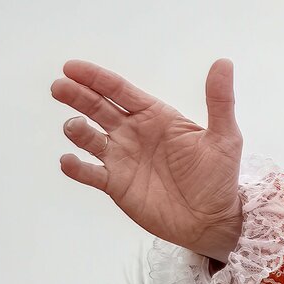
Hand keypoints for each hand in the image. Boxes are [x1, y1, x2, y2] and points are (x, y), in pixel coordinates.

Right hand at [51, 59, 245, 259]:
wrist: (212, 220)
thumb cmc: (220, 177)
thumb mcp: (225, 136)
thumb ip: (220, 100)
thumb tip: (224, 62)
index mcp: (156, 116)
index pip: (120, 91)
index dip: (96, 78)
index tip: (71, 67)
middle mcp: (134, 133)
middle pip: (98, 108)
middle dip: (77, 95)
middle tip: (59, 87)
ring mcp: (122, 158)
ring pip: (89, 137)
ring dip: (76, 129)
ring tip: (75, 127)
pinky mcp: (115, 184)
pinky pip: (89, 173)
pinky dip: (75, 167)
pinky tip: (69, 161)